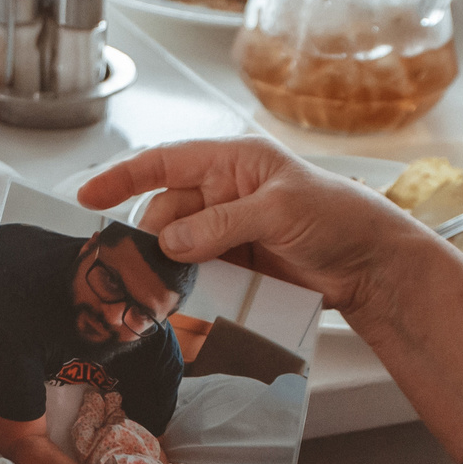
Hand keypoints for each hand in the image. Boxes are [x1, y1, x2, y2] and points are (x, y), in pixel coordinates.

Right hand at [77, 136, 427, 326]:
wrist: (373, 266)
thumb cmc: (340, 216)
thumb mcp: (280, 210)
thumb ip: (222, 223)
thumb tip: (172, 243)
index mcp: (233, 161)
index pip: (166, 162)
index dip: (124, 177)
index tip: (88, 195)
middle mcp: (225, 192)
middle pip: (166, 213)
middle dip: (152, 240)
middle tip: (143, 271)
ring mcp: (229, 231)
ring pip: (178, 249)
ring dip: (169, 269)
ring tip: (162, 291)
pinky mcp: (237, 265)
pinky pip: (200, 274)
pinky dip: (189, 287)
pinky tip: (185, 302)